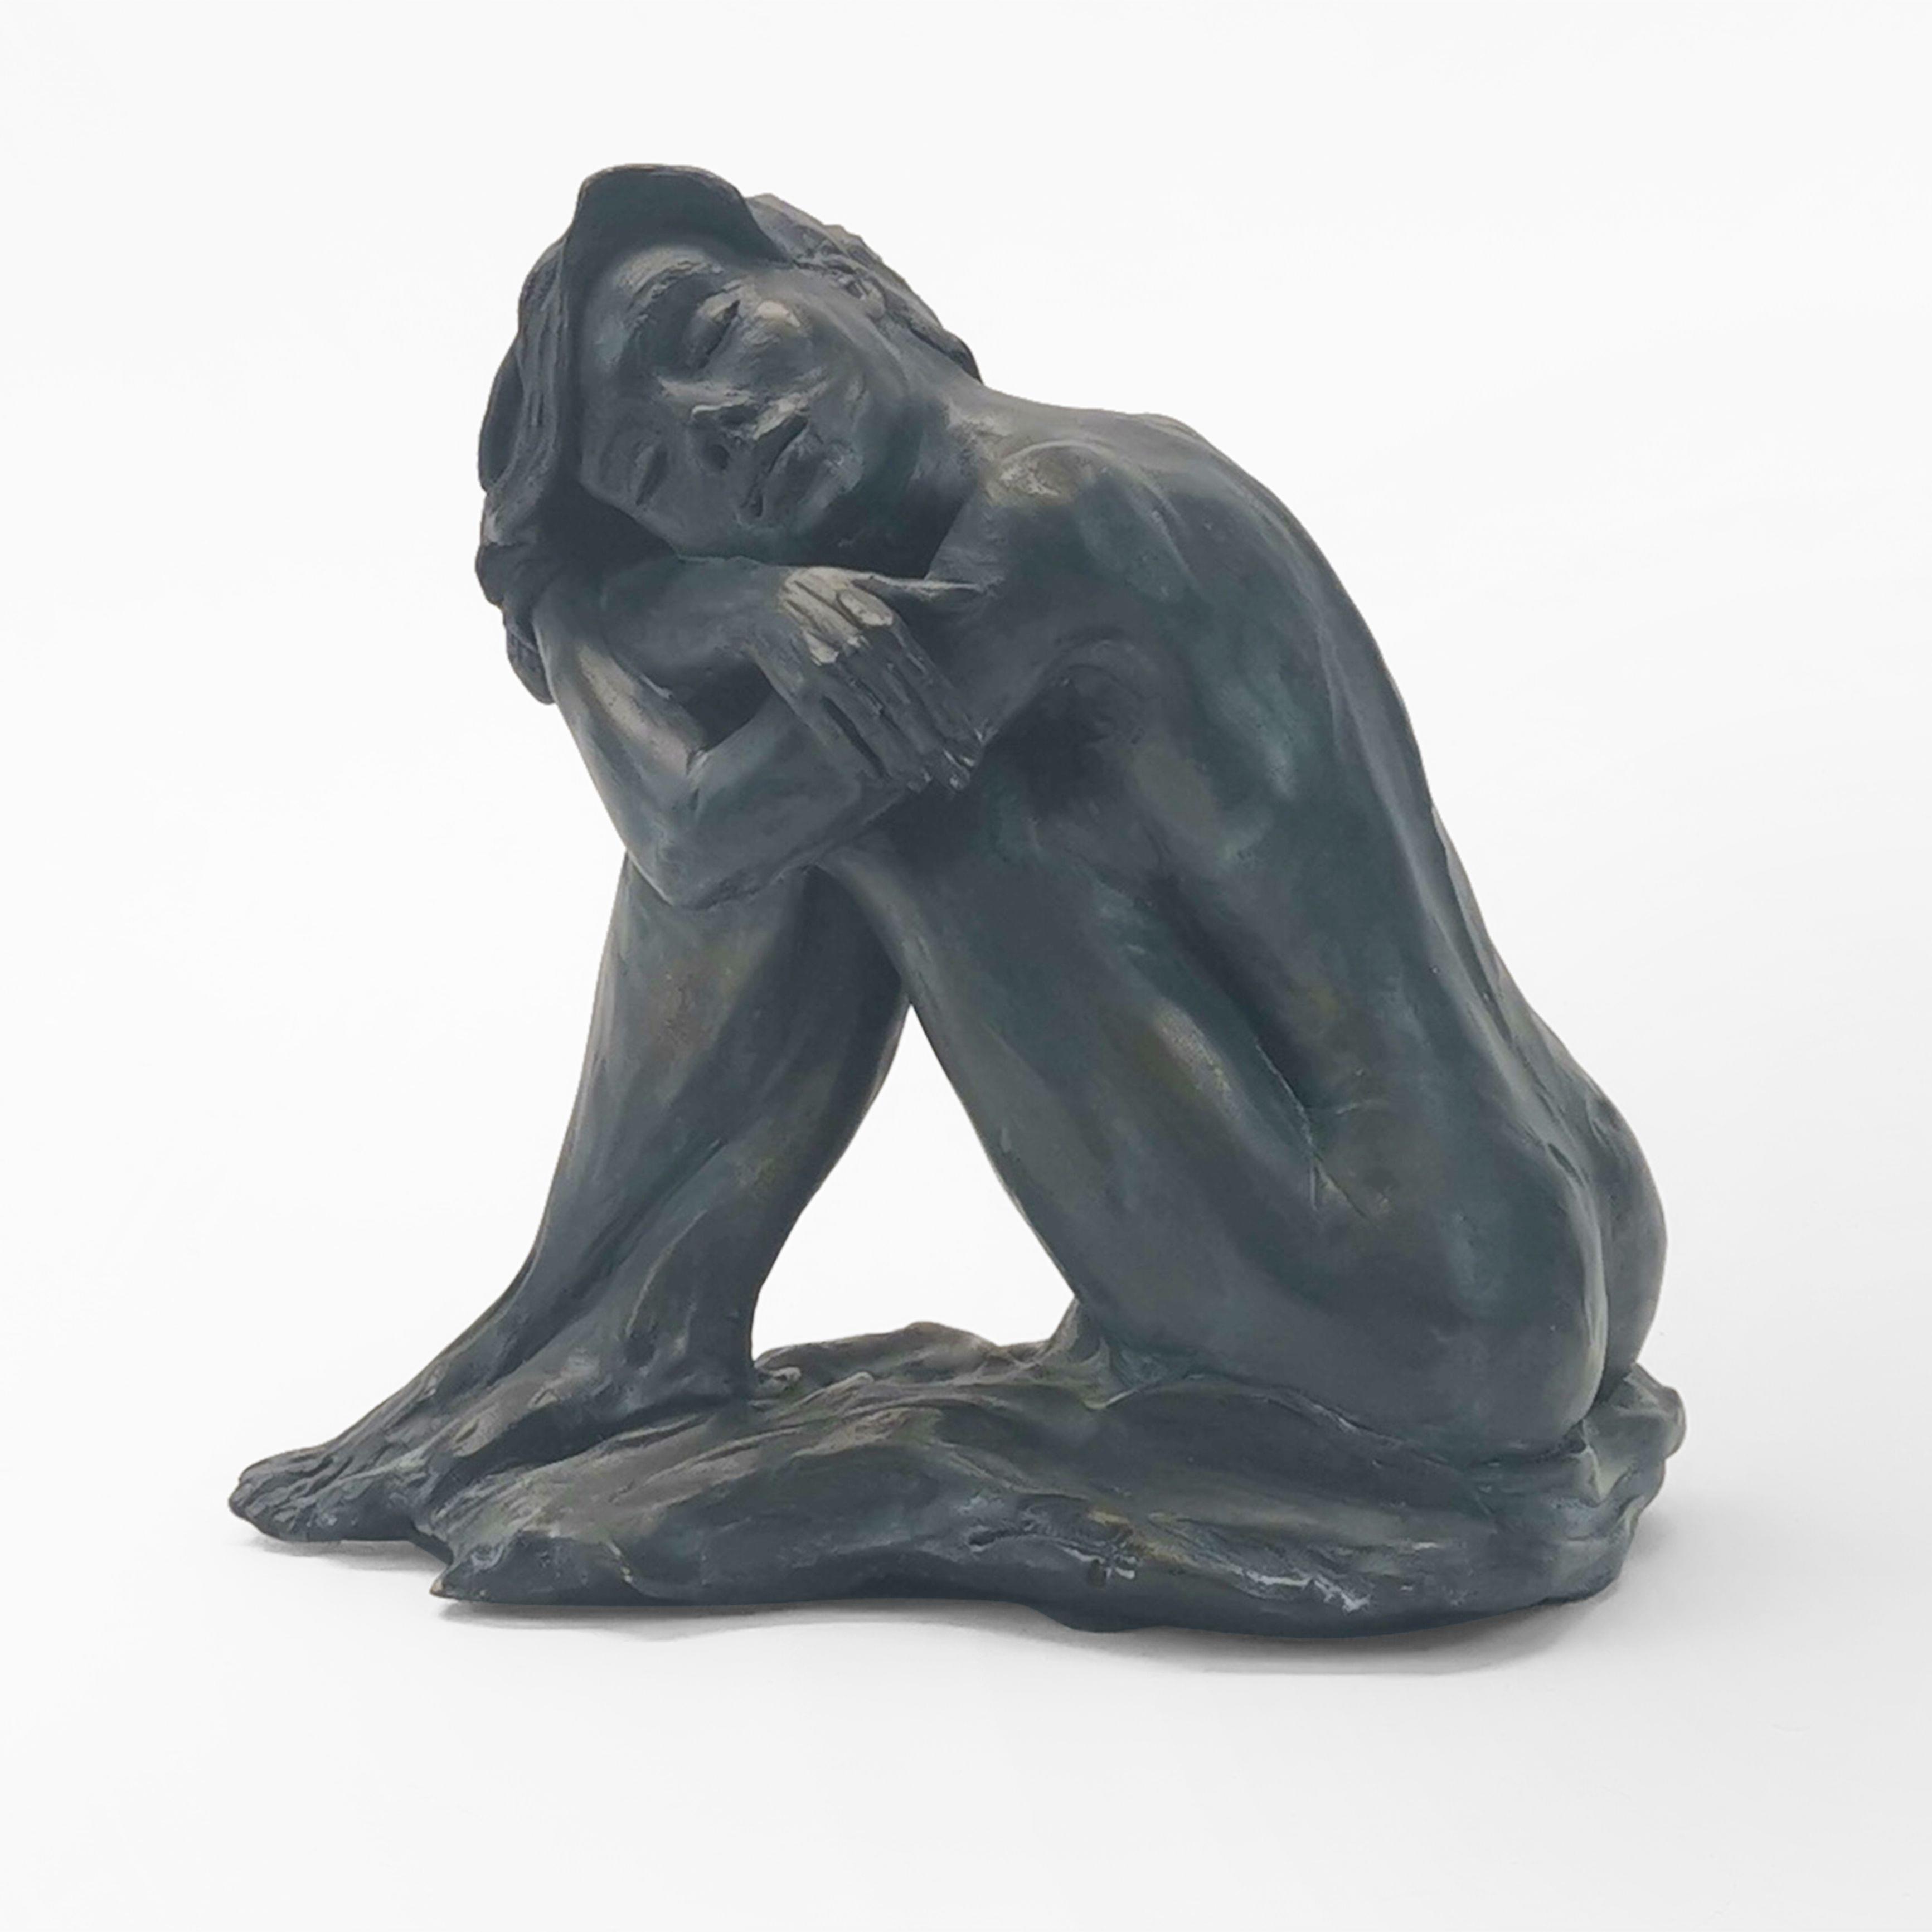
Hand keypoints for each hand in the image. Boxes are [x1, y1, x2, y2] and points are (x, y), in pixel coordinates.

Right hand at [757, 568, 986, 792]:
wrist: (755, 600)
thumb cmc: (819, 592)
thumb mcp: (869, 583)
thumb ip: (921, 594)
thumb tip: (974, 594)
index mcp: (881, 625)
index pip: (926, 676)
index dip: (950, 711)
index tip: (972, 739)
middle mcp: (858, 649)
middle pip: (906, 705)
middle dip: (934, 743)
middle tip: (958, 773)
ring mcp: (828, 673)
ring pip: (873, 723)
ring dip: (899, 756)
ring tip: (921, 782)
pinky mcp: (798, 692)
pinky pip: (831, 731)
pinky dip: (852, 756)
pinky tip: (873, 778)